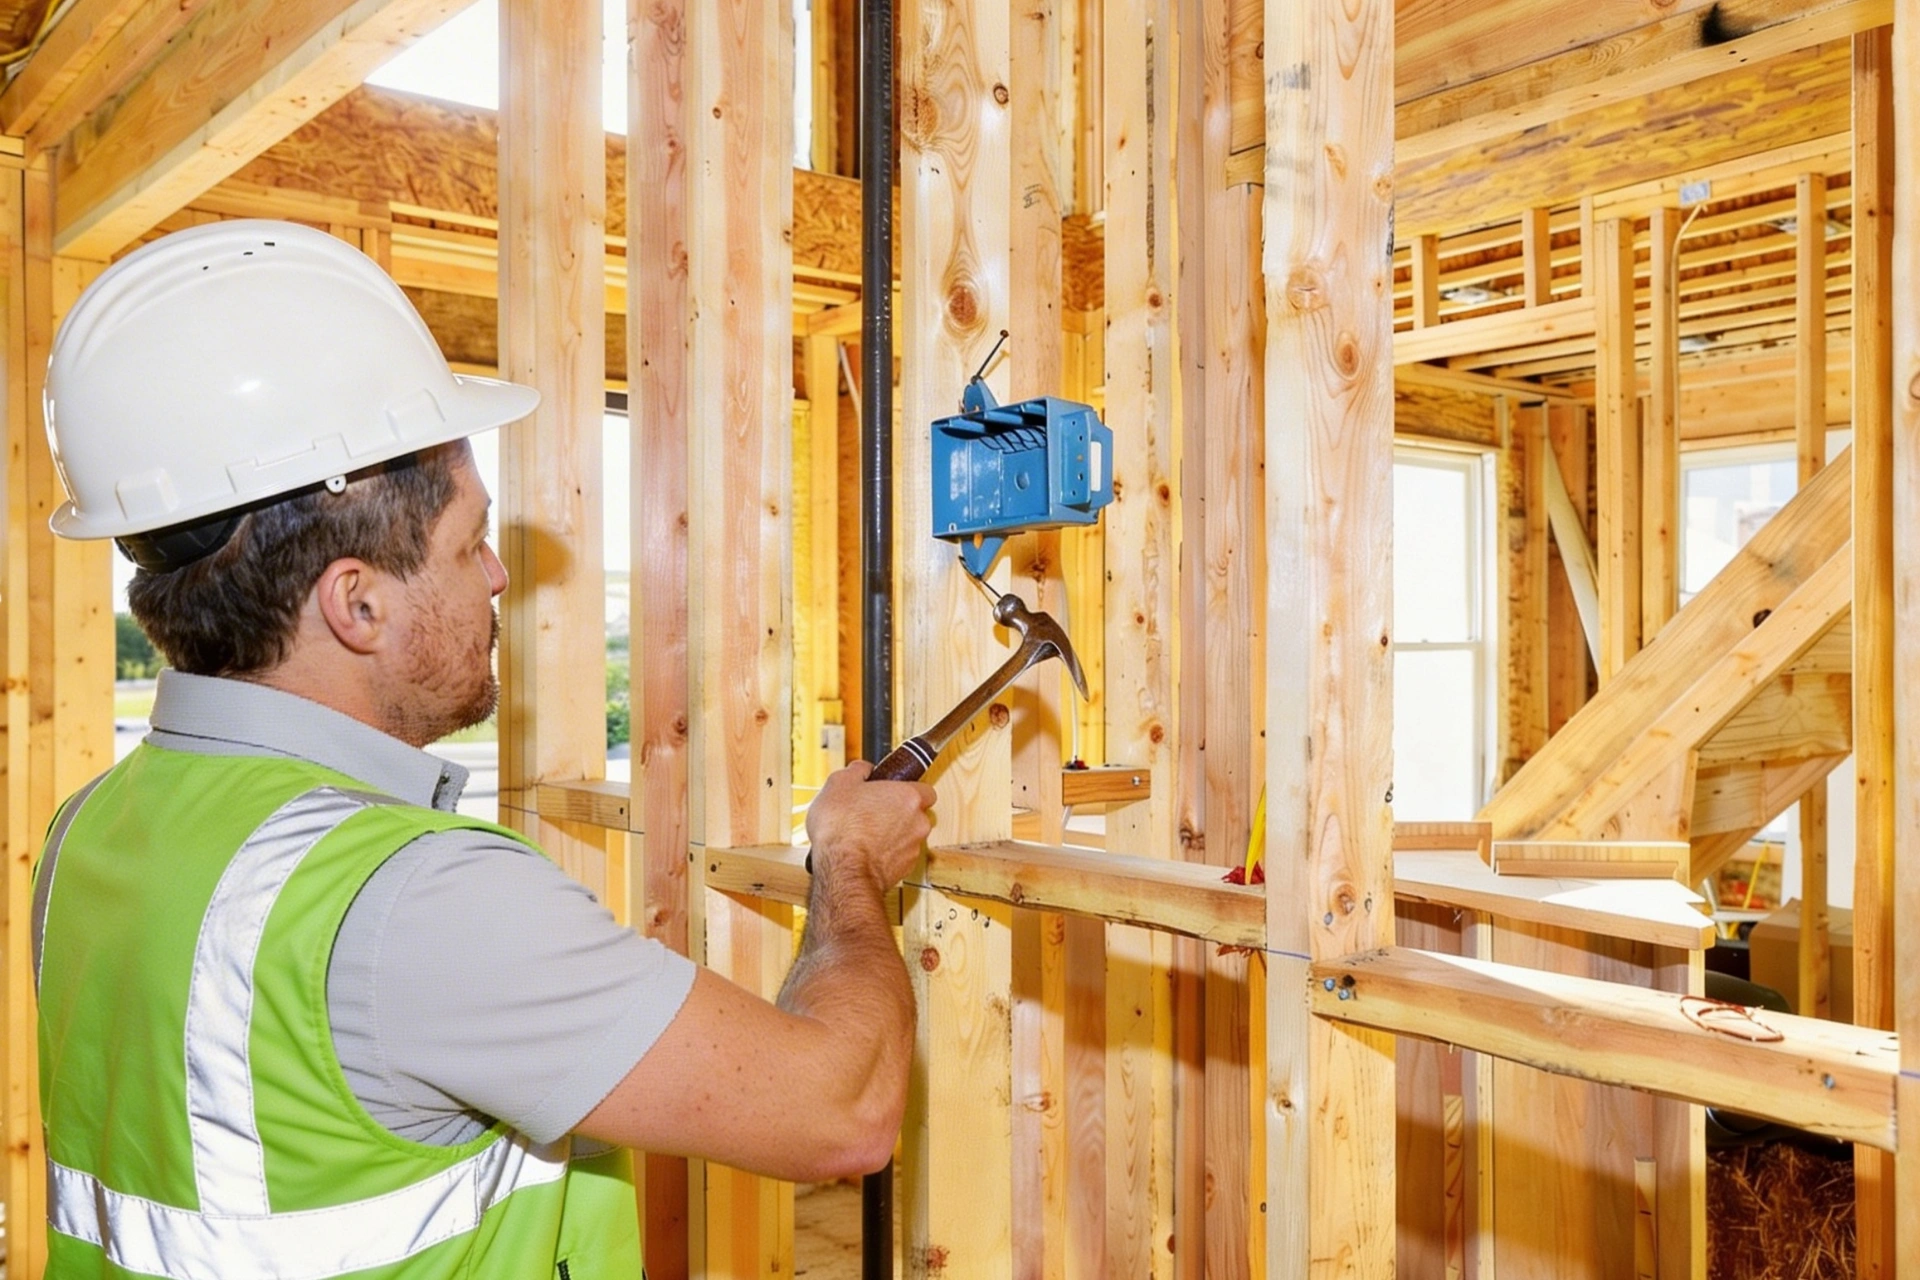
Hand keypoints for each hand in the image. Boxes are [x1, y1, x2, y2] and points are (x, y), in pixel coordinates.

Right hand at [805, 761, 935, 891]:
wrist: (843, 870)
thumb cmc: (842, 829)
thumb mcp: (839, 784)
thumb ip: (857, 771)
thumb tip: (862, 769)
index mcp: (908, 797)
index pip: (924, 789)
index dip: (906, 790)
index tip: (891, 791)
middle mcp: (918, 822)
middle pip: (916, 814)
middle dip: (897, 814)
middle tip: (873, 812)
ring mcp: (913, 848)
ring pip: (907, 837)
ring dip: (892, 835)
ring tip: (864, 835)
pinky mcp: (904, 870)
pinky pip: (898, 856)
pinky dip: (886, 854)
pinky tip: (864, 853)